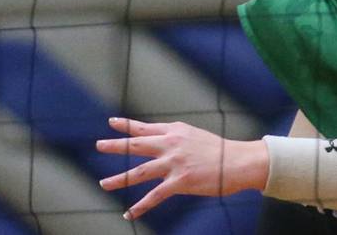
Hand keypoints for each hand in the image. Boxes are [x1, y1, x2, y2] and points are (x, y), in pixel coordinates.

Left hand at [95, 116, 267, 219]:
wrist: (237, 161)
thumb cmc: (218, 149)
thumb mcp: (193, 134)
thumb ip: (175, 136)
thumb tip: (162, 138)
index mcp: (174, 131)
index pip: (144, 128)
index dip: (126, 125)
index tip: (112, 123)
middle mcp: (170, 145)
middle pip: (136, 145)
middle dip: (116, 146)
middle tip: (99, 145)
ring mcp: (173, 164)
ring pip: (139, 171)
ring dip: (119, 179)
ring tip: (103, 184)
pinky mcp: (179, 182)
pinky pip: (154, 196)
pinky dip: (140, 206)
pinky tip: (129, 213)